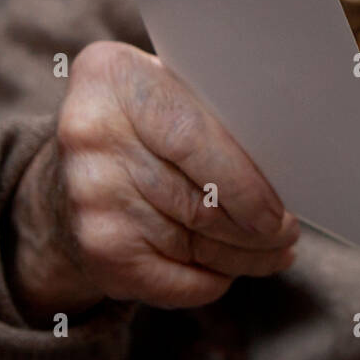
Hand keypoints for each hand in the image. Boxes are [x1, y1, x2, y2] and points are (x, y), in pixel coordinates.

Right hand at [7, 41, 299, 322]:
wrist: (68, 179)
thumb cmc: (146, 127)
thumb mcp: (170, 92)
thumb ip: (216, 111)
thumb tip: (291, 160)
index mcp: (115, 78)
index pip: (193, 139)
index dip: (246, 183)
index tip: (281, 209)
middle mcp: (91, 137)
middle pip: (200, 200)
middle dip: (258, 227)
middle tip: (289, 231)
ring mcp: (88, 198)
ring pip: (196, 243)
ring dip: (246, 256)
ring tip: (275, 251)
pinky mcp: (96, 250)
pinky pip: (175, 281)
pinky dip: (211, 280)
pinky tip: (231, 270)